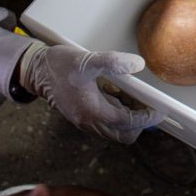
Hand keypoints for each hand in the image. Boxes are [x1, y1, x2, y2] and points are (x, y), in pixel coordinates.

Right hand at [18, 43, 161, 143]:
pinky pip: (106, 124)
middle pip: (123, 135)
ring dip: (129, 119)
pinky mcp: (83, 117)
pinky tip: (120, 95)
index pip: (127, 123)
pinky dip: (118, 115)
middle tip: (150, 104)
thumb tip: (138, 64)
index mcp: (92, 112)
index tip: (159, 110)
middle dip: (140, 123)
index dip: (146, 118)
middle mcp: (89, 122)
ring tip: (136, 98)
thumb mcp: (87, 60)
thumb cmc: (59, 65)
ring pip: (115, 131)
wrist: (35, 71)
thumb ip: (113, 62)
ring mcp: (85, 121)